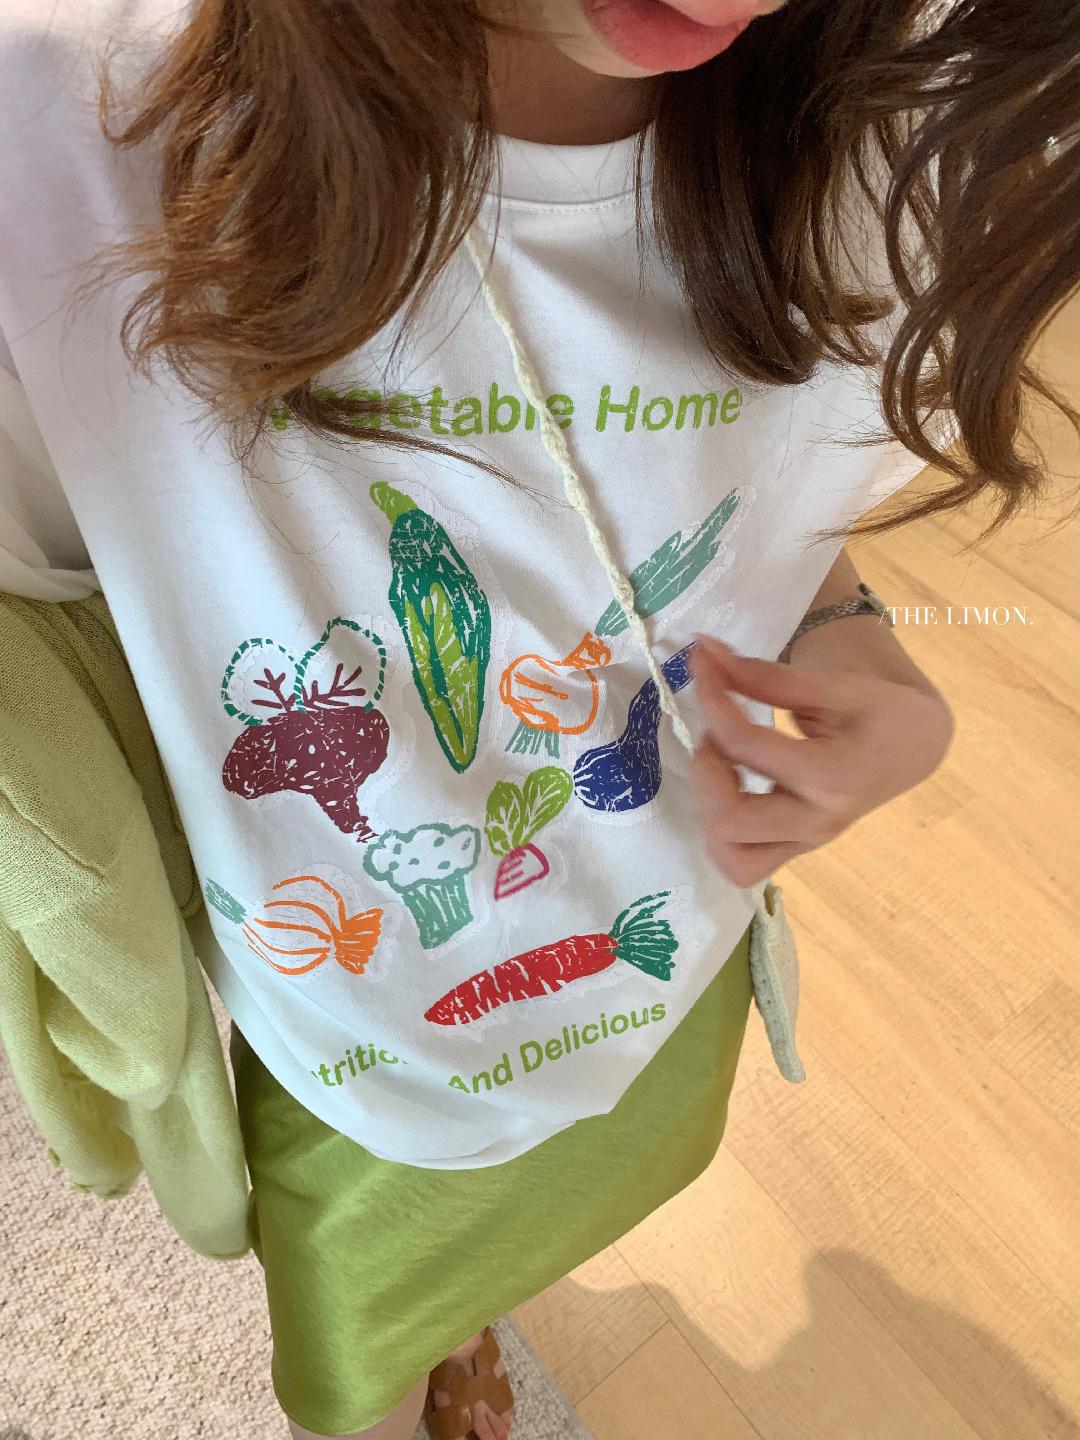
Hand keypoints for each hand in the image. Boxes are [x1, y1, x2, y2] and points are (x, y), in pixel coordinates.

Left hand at [688, 633, 954, 887]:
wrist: (912, 745)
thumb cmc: (875, 710)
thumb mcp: (828, 684)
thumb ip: (764, 676)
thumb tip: (703, 651)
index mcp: (833, 777)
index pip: (746, 747)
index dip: (713, 701)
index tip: (705, 667)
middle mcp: (816, 823)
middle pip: (728, 820)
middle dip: (707, 769)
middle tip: (718, 733)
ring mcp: (804, 844)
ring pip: (730, 858)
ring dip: (710, 809)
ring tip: (725, 765)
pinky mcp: (792, 850)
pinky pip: (741, 863)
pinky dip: (721, 831)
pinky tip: (730, 788)